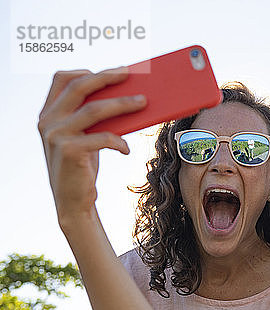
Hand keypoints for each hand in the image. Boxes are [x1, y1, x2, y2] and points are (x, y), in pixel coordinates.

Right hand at [37, 67, 146, 230]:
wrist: (73, 202)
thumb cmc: (82, 166)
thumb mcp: (84, 137)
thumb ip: (92, 118)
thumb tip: (126, 96)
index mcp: (48, 113)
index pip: (63, 79)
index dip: (88, 71)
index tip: (115, 70)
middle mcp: (48, 121)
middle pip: (80, 87)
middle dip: (107, 77)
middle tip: (131, 75)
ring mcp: (55, 135)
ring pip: (94, 109)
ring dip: (123, 103)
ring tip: (143, 102)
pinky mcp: (68, 151)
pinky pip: (101, 137)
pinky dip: (119, 141)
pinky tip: (127, 149)